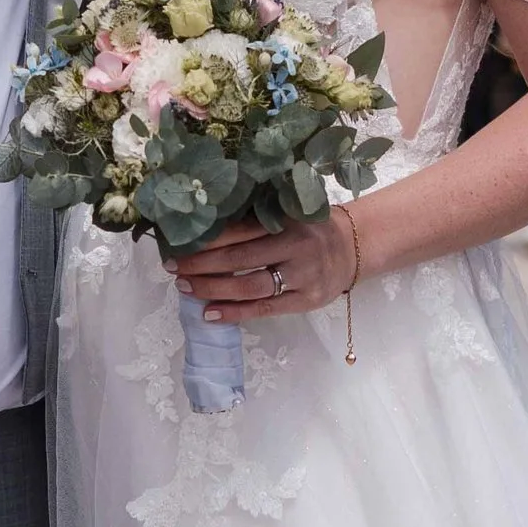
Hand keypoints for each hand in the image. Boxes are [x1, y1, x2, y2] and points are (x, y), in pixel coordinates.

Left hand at [171, 205, 360, 324]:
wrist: (353, 248)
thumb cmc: (310, 228)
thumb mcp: (290, 212)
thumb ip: (257, 216)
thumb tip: (206, 222)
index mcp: (288, 219)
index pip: (240, 230)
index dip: (207, 239)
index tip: (179, 243)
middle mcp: (296, 246)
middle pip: (240, 258)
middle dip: (202, 264)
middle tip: (174, 268)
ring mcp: (303, 276)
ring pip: (250, 286)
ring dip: (213, 289)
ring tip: (186, 289)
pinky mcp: (307, 300)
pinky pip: (266, 309)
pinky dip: (235, 313)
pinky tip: (210, 314)